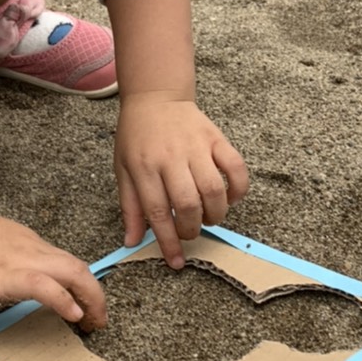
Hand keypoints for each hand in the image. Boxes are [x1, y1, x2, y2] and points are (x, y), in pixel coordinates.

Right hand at [0, 203, 107, 329]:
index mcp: (22, 242)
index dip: (79, 283)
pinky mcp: (9, 275)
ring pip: (73, 273)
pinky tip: (73, 315)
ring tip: (95, 322)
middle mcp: (29, 248)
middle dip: (95, 294)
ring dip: (91, 299)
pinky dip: (64, 300)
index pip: (61, 261)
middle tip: (98, 319)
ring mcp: (22, 260)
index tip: (83, 302)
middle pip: (77, 267)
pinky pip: (47, 287)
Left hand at [114, 93, 248, 268]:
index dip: (168, 242)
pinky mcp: (216, 138)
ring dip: (215, 214)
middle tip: (190, 231)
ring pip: (214, 190)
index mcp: (144, 167)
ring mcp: (196, 146)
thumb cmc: (136, 137)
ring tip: (207, 217)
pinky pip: (236, 167)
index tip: (176, 262)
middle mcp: (171, 157)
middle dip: (192, 229)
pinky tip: (229, 198)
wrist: (155, 97)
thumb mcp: (123, 170)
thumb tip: (131, 242)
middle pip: (188, 204)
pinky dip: (238, 189)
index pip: (158, 213)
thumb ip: (130, 207)